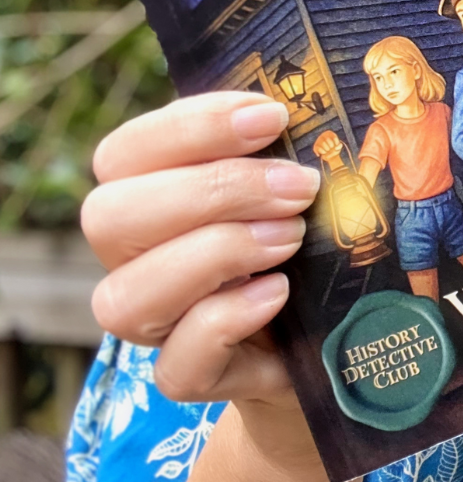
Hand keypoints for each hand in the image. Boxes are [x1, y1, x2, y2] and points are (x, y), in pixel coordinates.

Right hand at [82, 92, 322, 471]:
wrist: (335, 328)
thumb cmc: (309, 235)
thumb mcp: (294, 183)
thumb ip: (279, 146)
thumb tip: (298, 105)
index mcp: (149, 195)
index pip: (125, 152)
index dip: (193, 127)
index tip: (273, 116)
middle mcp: (136, 259)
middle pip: (109, 217)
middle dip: (211, 189)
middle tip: (298, 186)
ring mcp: (159, 324)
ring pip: (125, 297)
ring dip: (215, 253)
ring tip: (291, 238)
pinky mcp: (195, 376)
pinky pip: (177, 366)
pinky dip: (225, 322)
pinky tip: (278, 292)